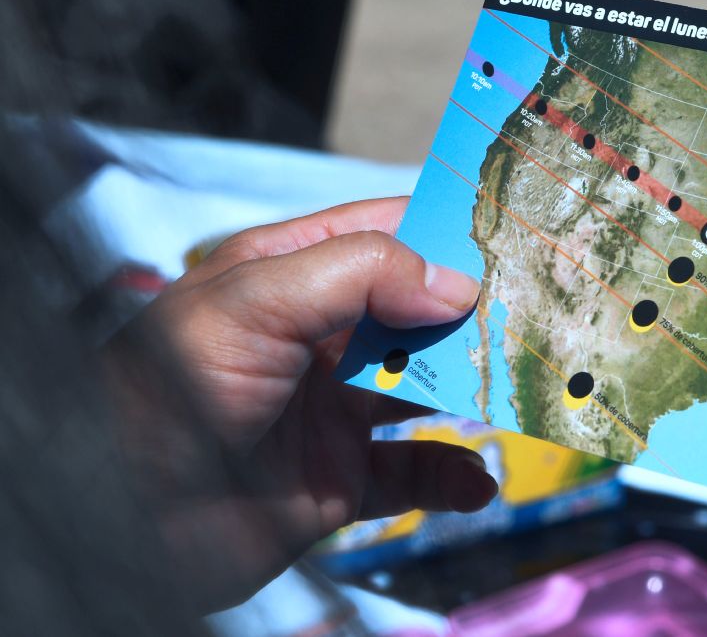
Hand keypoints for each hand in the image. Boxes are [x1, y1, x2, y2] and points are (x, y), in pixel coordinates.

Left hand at [107, 198, 496, 610]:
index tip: (517, 235)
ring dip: (476, 394)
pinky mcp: (341, 479)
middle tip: (540, 318)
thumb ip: (359, 274)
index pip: (386, 234)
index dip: (449, 233)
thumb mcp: (256, 301)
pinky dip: (452, 477)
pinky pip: (414, 472)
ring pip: (428, 391)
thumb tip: (456, 281)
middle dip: (477, 316)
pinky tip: (476, 482)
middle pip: (420, 314)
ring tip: (525, 393)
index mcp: (293, 275)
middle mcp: (321, 338)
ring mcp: (334, 409)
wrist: (123, 516)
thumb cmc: (168, 389)